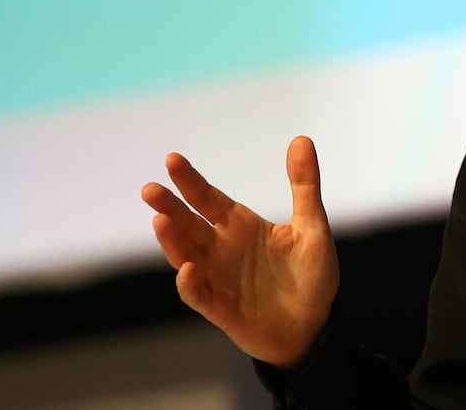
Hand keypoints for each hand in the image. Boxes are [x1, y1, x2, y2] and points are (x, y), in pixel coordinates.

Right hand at [140, 135, 338, 367]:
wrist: (315, 326)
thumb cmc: (311, 275)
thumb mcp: (313, 227)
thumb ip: (305, 186)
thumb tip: (302, 138)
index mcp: (240, 226)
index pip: (208, 199)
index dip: (190, 181)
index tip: (172, 159)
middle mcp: (222, 249)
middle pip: (188, 224)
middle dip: (169, 207)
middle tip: (150, 189)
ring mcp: (218, 279)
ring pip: (185, 257)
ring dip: (172, 241)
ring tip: (160, 221)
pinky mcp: (221, 309)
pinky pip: (200, 296)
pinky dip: (191, 284)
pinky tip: (187, 270)